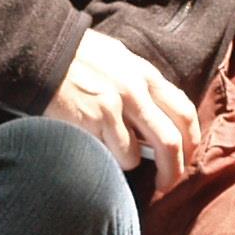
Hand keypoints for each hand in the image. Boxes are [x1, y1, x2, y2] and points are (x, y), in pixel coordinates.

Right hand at [44, 28, 200, 188]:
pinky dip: (108, 159)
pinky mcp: (96, 118)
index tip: (186, 157)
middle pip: (172, 141)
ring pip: (139, 155)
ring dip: (129, 163)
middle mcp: (137, 89)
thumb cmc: (77, 58)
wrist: (43, 50)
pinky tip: (93, 146)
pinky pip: (114, 154)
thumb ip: (139, 85)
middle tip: (167, 183)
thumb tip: (157, 116)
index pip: (184, 110)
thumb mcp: (117, 61)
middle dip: (174, 170)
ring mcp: (118, 105)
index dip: (192, 140)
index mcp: (145, 74)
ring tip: (111, 153)